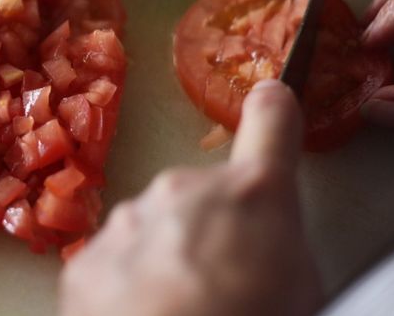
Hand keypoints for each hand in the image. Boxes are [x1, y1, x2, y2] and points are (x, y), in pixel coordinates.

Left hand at [58, 80, 322, 315]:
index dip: (273, 110)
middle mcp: (185, 189)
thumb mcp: (304, 288)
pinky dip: (127, 291)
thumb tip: (263, 245)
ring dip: (165, 261)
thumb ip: (281, 243)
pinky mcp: (88, 261)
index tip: (270, 99)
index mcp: (254, 193)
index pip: (271, 124)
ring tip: (180, 313)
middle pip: (202, 199)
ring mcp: (130, 221)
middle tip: (221, 288)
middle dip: (210, 232)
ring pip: (152, 232)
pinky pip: (115, 266)